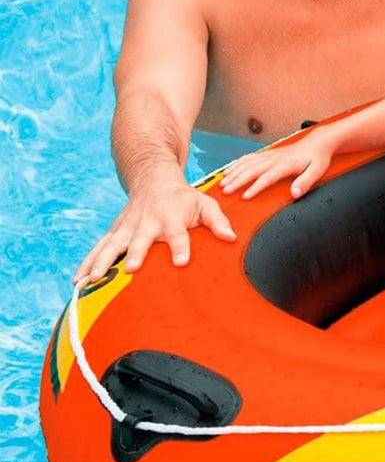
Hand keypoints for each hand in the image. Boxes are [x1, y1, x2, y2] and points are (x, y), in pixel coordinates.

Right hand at [74, 184, 235, 282]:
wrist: (154, 179)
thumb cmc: (184, 198)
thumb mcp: (205, 204)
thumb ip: (218, 221)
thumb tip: (231, 238)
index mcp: (172, 217)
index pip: (178, 234)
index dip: (180, 247)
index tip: (181, 262)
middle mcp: (147, 223)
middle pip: (140, 240)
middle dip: (135, 254)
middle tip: (131, 268)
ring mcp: (127, 228)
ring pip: (111, 245)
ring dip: (101, 261)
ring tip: (92, 280)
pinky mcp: (114, 233)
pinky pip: (98, 249)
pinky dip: (87, 264)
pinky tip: (77, 282)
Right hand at [219, 133, 332, 200]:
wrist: (317, 143)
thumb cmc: (317, 158)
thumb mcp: (317, 171)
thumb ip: (305, 182)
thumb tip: (295, 193)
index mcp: (285, 164)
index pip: (267, 177)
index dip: (255, 187)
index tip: (245, 196)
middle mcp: (274, 158)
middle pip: (252, 170)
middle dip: (237, 181)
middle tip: (226, 191)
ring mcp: (269, 155)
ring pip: (247, 163)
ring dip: (234, 173)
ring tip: (222, 183)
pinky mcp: (267, 154)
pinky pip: (248, 158)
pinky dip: (236, 164)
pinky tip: (228, 170)